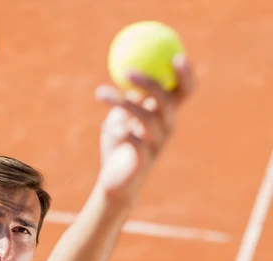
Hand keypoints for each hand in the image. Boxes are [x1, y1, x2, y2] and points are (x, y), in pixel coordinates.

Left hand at [95, 54, 194, 201]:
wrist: (115, 180)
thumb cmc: (119, 144)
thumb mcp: (121, 115)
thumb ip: (128, 96)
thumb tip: (124, 67)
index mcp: (166, 113)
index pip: (184, 90)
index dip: (186, 74)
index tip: (177, 55)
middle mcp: (167, 127)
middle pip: (166, 99)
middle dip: (150, 82)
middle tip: (127, 71)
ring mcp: (157, 143)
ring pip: (145, 116)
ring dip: (121, 102)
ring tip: (100, 93)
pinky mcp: (144, 159)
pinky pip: (133, 138)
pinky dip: (118, 130)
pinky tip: (109, 129)